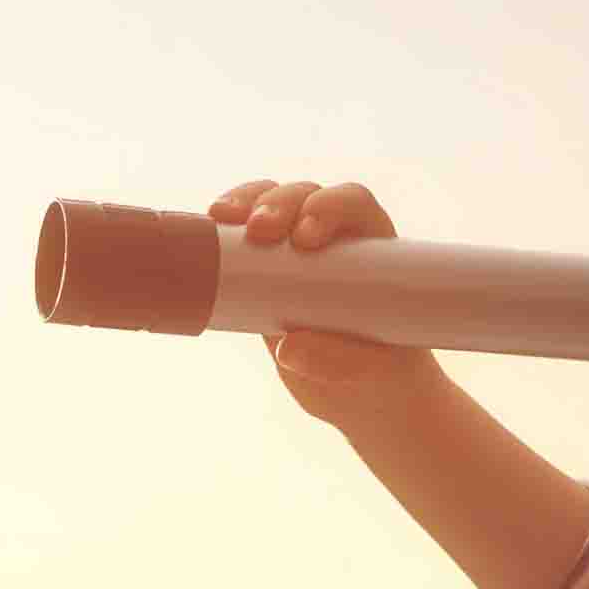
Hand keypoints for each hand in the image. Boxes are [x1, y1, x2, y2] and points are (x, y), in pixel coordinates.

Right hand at [208, 177, 436, 429]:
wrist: (360, 392)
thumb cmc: (382, 372)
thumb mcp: (374, 371)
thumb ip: (341, 362)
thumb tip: (288, 348)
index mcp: (371, 245)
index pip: (351, 203)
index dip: (328, 206)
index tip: (306, 238)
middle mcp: (333, 237)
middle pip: (304, 197)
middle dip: (279, 202)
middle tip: (260, 231)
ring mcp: (294, 252)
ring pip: (268, 204)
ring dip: (245, 201)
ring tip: (221, 217)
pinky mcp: (262, 271)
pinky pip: (239, 234)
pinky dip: (222, 225)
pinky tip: (206, 224)